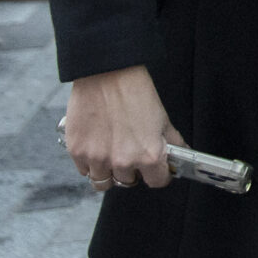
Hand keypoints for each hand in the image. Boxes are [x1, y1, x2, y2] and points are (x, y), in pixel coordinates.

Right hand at [63, 65, 185, 189]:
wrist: (107, 75)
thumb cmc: (135, 93)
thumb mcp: (163, 119)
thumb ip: (172, 143)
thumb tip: (180, 156)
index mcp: (149, 156)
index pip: (157, 182)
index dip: (158, 175)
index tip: (156, 170)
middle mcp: (123, 162)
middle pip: (128, 183)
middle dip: (132, 172)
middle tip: (131, 156)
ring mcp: (97, 159)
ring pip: (102, 182)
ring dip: (108, 173)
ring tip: (111, 156)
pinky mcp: (77, 152)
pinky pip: (83, 170)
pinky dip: (89, 164)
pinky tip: (96, 148)